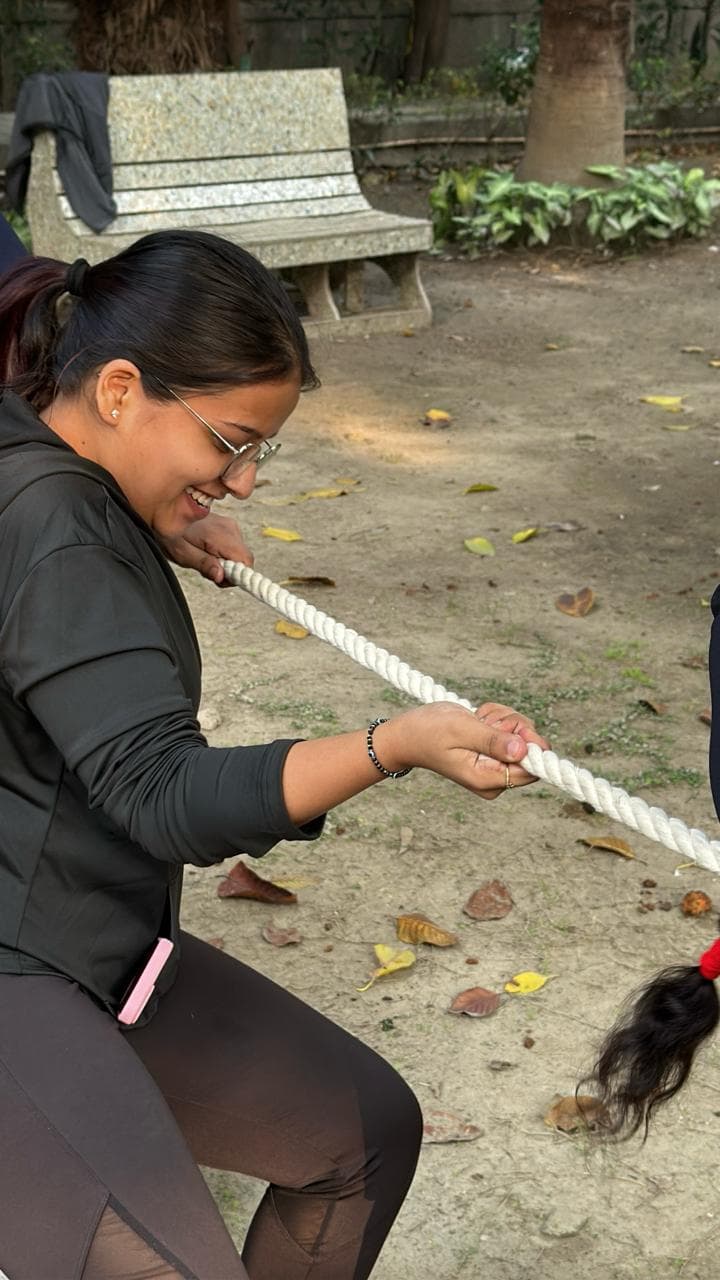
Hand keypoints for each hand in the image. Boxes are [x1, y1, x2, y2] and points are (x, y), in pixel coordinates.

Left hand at [159, 513, 252, 585]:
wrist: (165, 511)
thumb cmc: (170, 532)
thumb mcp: (183, 553)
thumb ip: (204, 564)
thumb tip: (221, 575)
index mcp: (220, 534)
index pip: (246, 561)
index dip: (236, 575)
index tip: (219, 578)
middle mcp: (230, 528)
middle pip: (244, 559)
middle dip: (228, 570)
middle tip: (206, 568)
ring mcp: (231, 526)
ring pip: (239, 555)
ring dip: (225, 563)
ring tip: (203, 557)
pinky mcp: (228, 527)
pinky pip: (234, 548)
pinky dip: (223, 554)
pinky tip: (207, 550)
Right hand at [376, 701, 549, 799]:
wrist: (407, 734)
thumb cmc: (428, 731)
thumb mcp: (460, 730)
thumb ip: (492, 740)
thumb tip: (524, 751)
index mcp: (487, 780)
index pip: (532, 768)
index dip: (530, 743)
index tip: (507, 725)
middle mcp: (495, 779)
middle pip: (531, 749)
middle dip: (512, 725)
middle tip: (484, 720)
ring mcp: (495, 767)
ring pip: (522, 736)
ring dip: (502, 719)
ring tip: (477, 720)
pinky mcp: (494, 755)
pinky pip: (512, 731)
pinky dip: (497, 718)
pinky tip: (477, 720)